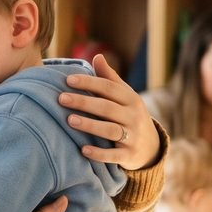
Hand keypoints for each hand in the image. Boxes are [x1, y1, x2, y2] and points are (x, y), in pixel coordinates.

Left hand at [60, 53, 161, 169]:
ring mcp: (133, 136)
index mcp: (131, 98)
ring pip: (110, 129)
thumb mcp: (124, 96)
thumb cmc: (129, 115)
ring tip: (69, 120)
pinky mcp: (130, 155)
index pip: (108, 87)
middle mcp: (134, 116)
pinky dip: (99, 153)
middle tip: (61, 99)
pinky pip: (114, 155)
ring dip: (90, 125)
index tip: (68, 80)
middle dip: (84, 102)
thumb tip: (97, 56)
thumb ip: (110, 78)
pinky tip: (83, 150)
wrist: (150, 146)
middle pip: (107, 107)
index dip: (89, 83)